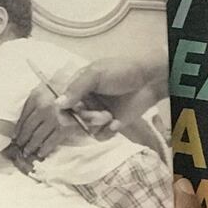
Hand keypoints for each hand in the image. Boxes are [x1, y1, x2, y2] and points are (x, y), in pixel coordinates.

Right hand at [14, 54, 163, 161]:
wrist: (149, 80)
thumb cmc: (121, 71)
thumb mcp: (96, 73)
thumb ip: (76, 88)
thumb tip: (58, 104)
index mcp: (78, 87)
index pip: (60, 103)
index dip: (60, 113)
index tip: (65, 118)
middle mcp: (85, 102)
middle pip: (73, 119)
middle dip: (85, 118)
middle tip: (100, 114)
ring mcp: (97, 114)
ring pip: (86, 128)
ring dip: (97, 124)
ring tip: (110, 116)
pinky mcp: (110, 126)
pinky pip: (100, 136)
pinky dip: (107, 132)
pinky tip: (116, 123)